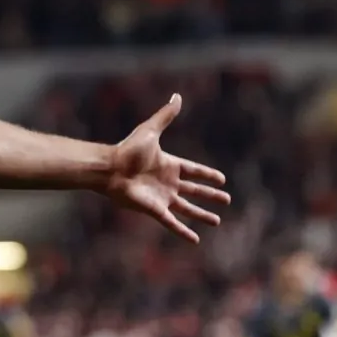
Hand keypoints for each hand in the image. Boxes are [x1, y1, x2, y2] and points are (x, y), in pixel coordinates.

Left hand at [105, 94, 229, 242]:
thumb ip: (165, 116)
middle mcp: (167, 182)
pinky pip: (172, 223)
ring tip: (216, 222)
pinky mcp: (155, 209)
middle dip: (210, 195)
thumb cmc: (128, 150)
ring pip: (187, 209)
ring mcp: (162, 197)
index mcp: (168, 164)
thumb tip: (177, 96)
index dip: (207, 175)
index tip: (222, 179)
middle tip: (226, 200)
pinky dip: (183, 231)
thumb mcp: (150, 130)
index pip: (193, 170)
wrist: (110, 168)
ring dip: (201, 215)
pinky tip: (195, 240)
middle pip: (194, 191)